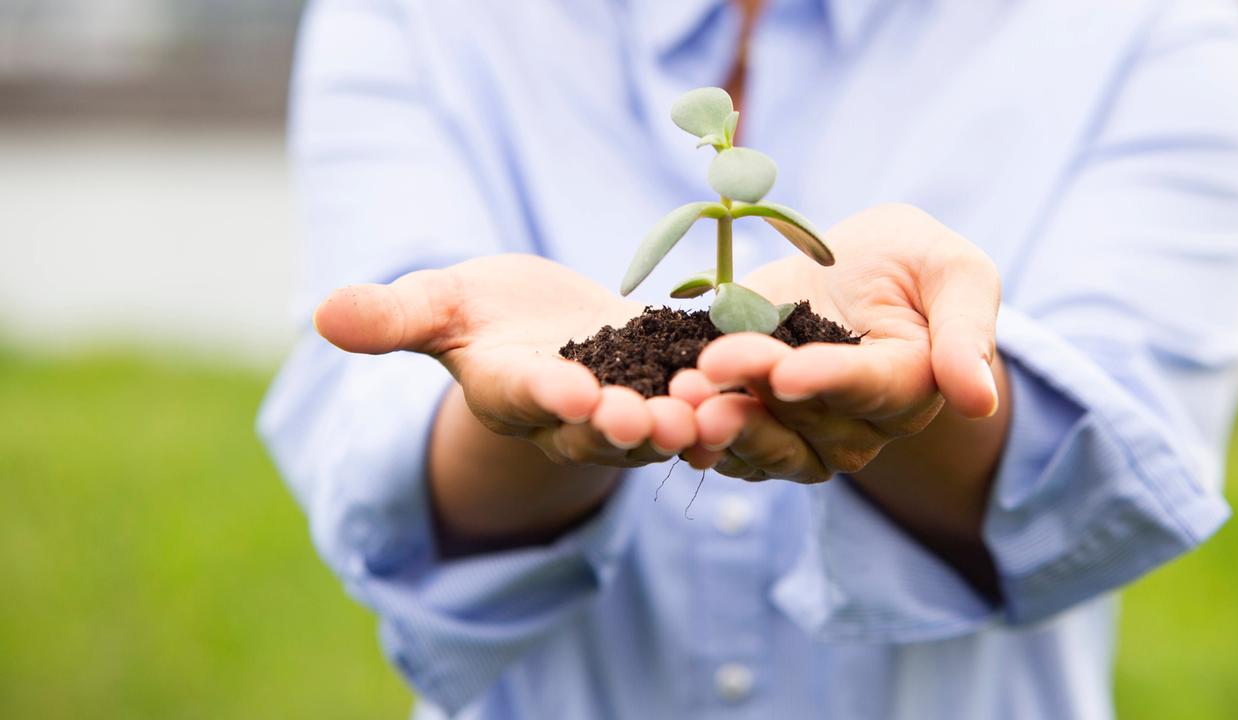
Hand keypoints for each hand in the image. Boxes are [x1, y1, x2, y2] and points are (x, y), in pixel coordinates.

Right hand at [314, 254, 697, 466]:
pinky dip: (728, 388)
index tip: (567, 389)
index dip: (547, 394)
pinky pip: (704, 389)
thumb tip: (320, 315)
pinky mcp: (675, 378)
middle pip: (603, 426)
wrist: (543, 324)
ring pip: (662, 419)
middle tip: (654, 422)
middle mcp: (576, 410)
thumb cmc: (481, 314)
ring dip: (687, 420)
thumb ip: (393, 317)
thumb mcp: (438, 306)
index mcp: (516, 392)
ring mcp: (631, 399)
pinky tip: (762, 374)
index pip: (529, 397)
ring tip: (713, 411)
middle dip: (626, 425)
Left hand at [671, 204, 1001, 482]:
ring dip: (720, 424)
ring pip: (764, 444)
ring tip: (680, 396)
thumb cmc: (909, 262)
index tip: (787, 372)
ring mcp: (803, 434)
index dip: (829, 382)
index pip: (869, 389)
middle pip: (805, 417)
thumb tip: (979, 399)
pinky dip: (696, 431)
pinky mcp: (756, 425)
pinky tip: (666, 408)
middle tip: (709, 367)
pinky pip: (728, 444)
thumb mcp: (951, 270)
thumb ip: (966, 329)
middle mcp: (858, 426)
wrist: (848, 269)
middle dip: (755, 390)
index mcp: (909, 386)